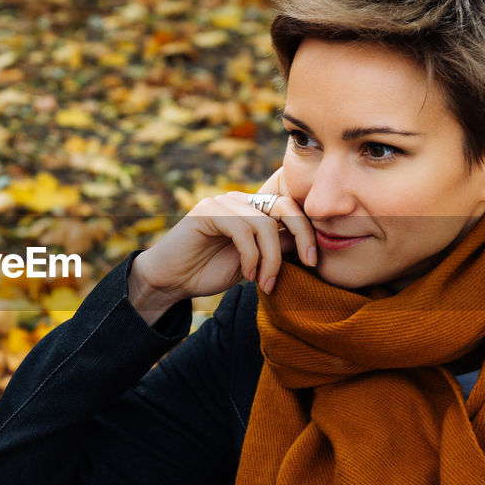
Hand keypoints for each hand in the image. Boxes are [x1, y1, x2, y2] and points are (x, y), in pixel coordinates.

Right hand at [127, 167, 316, 324]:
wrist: (171, 281)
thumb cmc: (209, 271)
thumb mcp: (254, 263)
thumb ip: (276, 249)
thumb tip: (309, 245)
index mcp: (253, 210)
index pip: (290, 208)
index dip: (307, 231)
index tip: (313, 262)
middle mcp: (240, 201)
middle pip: (284, 206)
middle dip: (302, 235)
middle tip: (308, 264)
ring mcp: (223, 203)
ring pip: (263, 224)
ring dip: (270, 259)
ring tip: (264, 283)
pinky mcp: (207, 211)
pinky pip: (241, 229)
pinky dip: (250, 256)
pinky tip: (246, 275)